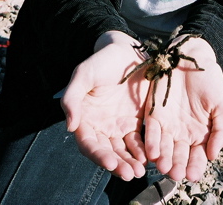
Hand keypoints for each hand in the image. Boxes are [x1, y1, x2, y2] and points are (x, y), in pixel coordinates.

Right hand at [61, 31, 149, 180]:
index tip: (110, 163)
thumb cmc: (100, 61)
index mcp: (86, 120)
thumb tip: (70, 127)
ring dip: (132, 162)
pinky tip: (153, 156)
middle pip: (109, 152)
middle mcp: (102, 127)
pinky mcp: (138, 120)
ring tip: (141, 171)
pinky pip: (142, 139)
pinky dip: (146, 149)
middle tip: (130, 174)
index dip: (98, 155)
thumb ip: (72, 98)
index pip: (89, 144)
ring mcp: (121, 125)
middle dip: (119, 165)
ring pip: (125, 150)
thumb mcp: (83, 74)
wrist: (125, 49)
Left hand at [144, 37, 222, 182]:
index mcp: (200, 134)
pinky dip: (151, 142)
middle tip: (176, 173)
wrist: (192, 57)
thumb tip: (214, 156)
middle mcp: (182, 133)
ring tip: (164, 166)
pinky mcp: (153, 114)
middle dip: (177, 166)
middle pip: (179, 155)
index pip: (197, 156)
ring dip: (163, 158)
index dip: (195, 166)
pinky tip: (153, 152)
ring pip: (164, 148)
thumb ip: (221, 130)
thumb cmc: (210, 80)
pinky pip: (150, 132)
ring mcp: (167, 125)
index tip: (193, 175)